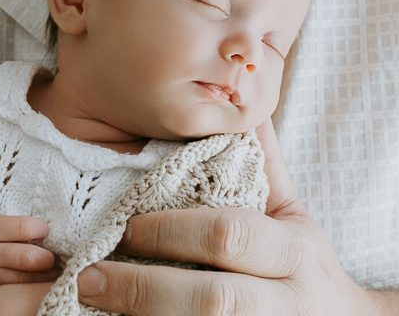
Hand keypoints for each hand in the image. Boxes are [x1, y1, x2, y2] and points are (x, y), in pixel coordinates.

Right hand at [0, 211, 57, 301]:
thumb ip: (6, 226)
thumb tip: (39, 230)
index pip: (23, 228)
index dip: (41, 229)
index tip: (48, 230)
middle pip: (26, 258)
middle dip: (47, 260)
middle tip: (59, 258)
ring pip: (18, 281)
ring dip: (39, 278)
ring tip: (55, 275)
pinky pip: (2, 293)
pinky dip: (18, 291)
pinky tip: (30, 288)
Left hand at [75, 120, 379, 314]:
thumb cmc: (307, 265)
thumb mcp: (293, 213)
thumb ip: (263, 163)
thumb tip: (239, 102)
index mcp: (293, 251)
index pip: (230, 234)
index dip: (172, 231)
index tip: (125, 226)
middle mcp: (286, 302)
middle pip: (215, 299)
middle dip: (146, 289)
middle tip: (91, 276)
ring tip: (92, 305)